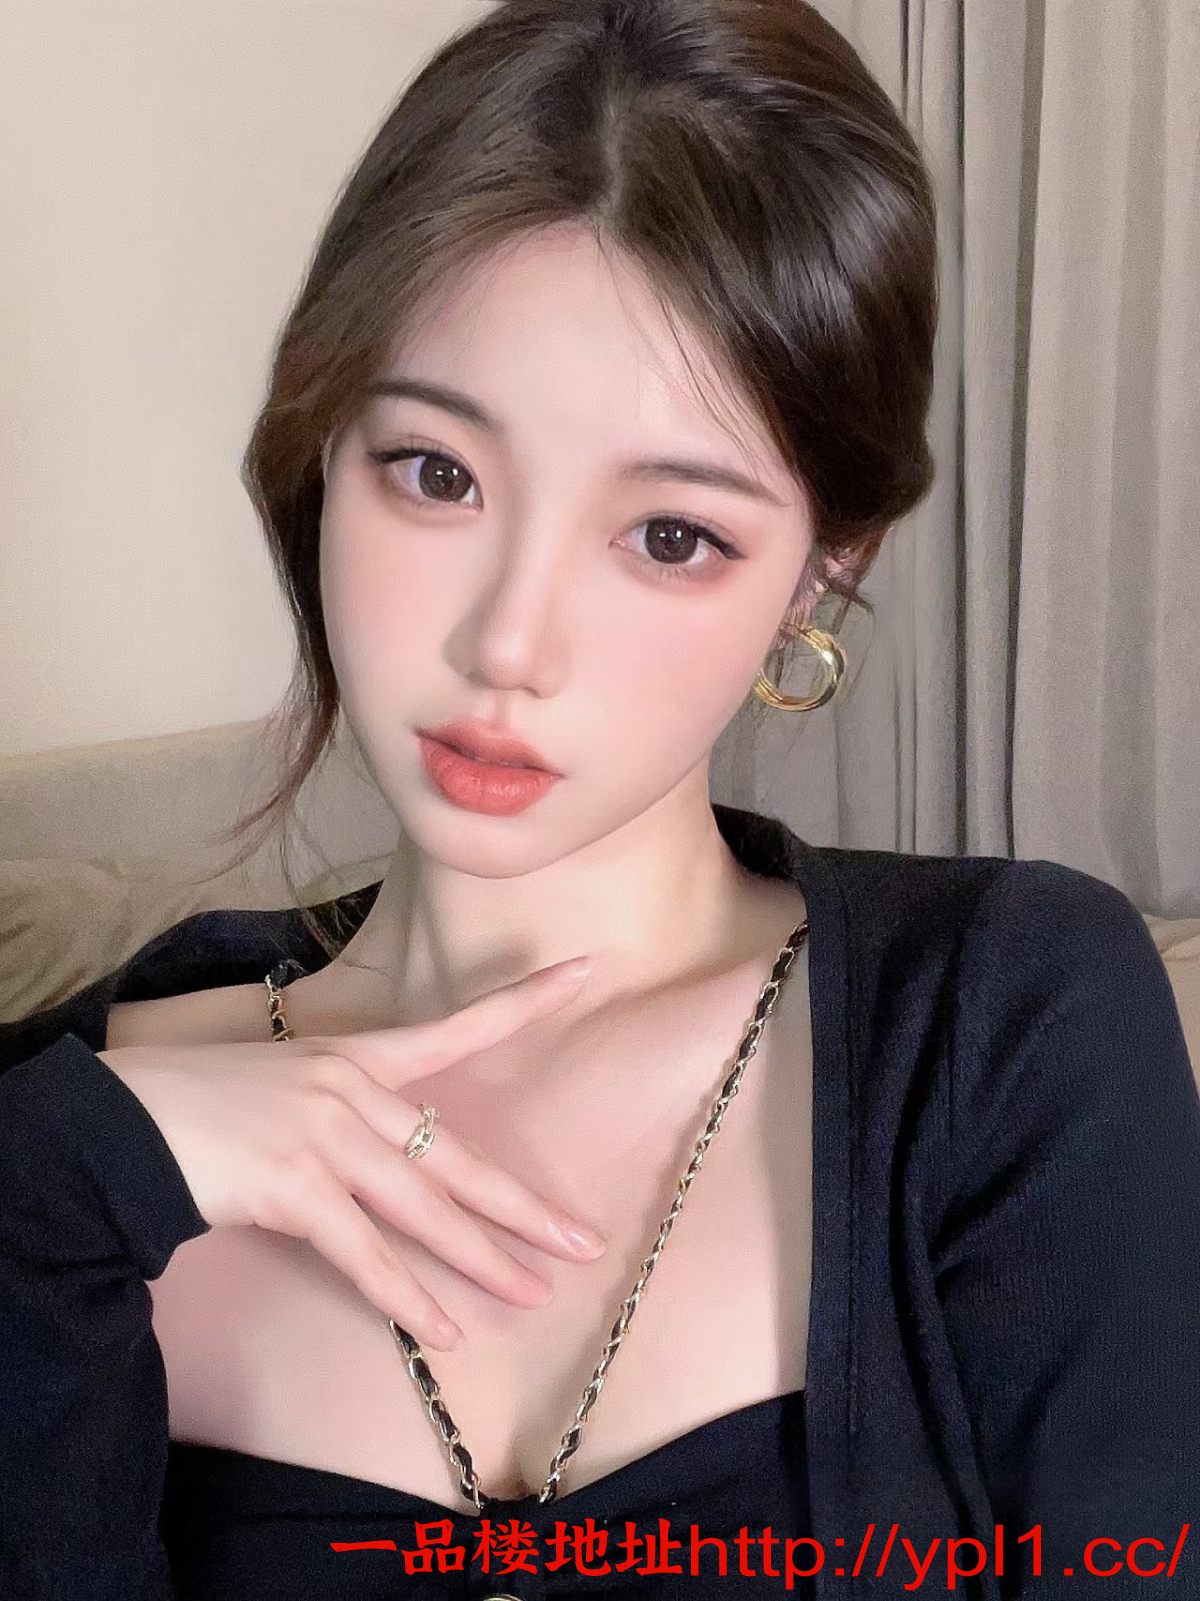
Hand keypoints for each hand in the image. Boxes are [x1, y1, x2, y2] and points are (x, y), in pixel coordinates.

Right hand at [98, 958, 604, 1349]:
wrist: (123, 1119)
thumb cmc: (201, 1103)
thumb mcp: (286, 1083)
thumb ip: (345, 1113)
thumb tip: (392, 1160)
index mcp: (355, 1056)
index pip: (456, 1027)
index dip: (524, 1003)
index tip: (584, 971)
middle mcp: (352, 1091)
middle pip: (458, 1156)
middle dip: (523, 1207)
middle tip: (581, 1241)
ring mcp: (326, 1138)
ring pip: (425, 1210)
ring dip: (482, 1261)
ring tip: (532, 1294)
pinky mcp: (296, 1187)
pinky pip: (367, 1256)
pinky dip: (408, 1299)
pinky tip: (444, 1331)